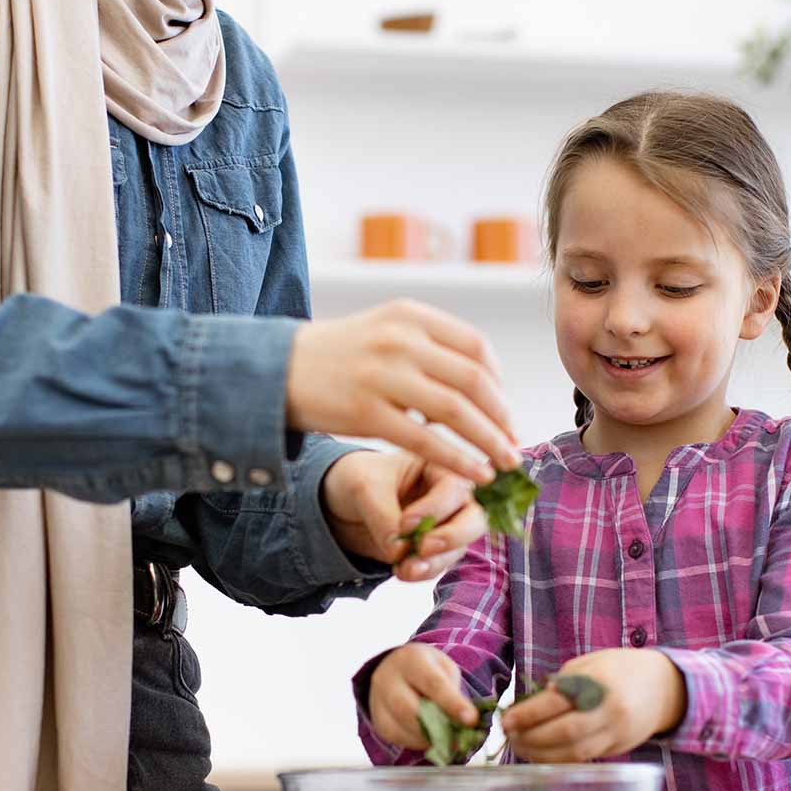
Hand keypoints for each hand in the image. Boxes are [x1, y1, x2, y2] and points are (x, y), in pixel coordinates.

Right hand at [287, 300, 519, 485]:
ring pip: (455, 412)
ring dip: (489, 441)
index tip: (505, 411)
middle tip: (514, 443)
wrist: (275, 370)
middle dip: (502, 417)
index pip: (475, 347)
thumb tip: (482, 384)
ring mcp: (383, 375)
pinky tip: (475, 474)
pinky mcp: (366, 412)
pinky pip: (425, 441)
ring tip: (505, 463)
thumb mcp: (383, 330)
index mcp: (410, 316)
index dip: (500, 383)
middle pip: (473, 381)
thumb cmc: (337, 356)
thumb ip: (428, 346)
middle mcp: (400, 340)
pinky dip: (458, 460)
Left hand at [320, 450, 487, 580]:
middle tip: (423, 548)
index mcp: (439, 466)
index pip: (454, 488)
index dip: (434, 509)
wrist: (341, 503)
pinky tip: (401, 572)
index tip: (405, 524)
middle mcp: (449, 497)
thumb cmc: (357, 478)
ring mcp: (444, 526)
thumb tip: (399, 551)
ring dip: (435, 562)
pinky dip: (422, 572)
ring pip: (459, 548)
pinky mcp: (431, 550)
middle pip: (473, 520)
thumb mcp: (363, 487)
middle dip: (453, 537)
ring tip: (405, 569)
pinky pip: (438, 565)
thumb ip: (383, 515)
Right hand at [368, 644, 478, 750]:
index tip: (470, 719)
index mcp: (410, 659)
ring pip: (399, 727)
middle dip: (435, 726)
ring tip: (448, 740)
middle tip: (458, 737)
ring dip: (428, 738)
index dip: (452, 703)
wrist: (397, 668)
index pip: (431, 683)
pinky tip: (430, 738)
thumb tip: (464, 721)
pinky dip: (417, 742)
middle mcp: (387, 677)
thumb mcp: (444, 669)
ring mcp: (378, 700)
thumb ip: (453, 692)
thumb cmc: (427, 669)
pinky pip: (397, 737)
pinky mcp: (378, 720)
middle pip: (407, 708)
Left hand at [500, 649, 686, 761]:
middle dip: (532, 738)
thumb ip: (562, 684)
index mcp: (597, 682)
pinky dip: (560, 759)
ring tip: (520, 748)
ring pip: (575, 751)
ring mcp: (617, 732)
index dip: (527, 714)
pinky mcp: (620, 748)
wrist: (664, 686)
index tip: (506, 720)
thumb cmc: (618, 669)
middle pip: (564, 732)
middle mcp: (609, 709)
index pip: (556, 702)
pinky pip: (586, 757)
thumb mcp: (589, 664)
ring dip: (542, 754)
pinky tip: (542, 754)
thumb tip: (529, 706)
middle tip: (509, 737)